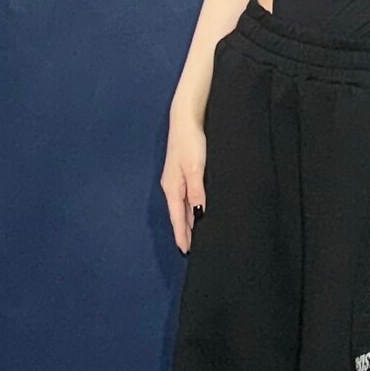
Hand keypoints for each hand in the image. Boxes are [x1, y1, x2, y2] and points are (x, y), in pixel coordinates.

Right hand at [161, 110, 206, 253]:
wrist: (185, 120)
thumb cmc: (191, 143)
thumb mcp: (196, 168)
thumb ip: (196, 191)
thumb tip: (198, 213)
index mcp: (172, 188)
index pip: (178, 217)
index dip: (182, 234)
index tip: (185, 250)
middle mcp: (171, 186)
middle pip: (178, 214)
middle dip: (184, 232)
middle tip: (191, 249)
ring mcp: (175, 179)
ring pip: (181, 206)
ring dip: (187, 221)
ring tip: (194, 236)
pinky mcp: (182, 172)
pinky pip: (185, 197)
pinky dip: (189, 208)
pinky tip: (196, 211)